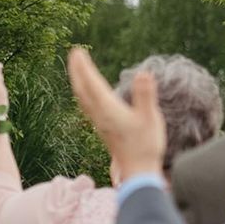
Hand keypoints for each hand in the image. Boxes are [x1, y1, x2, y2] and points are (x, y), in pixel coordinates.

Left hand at [67, 47, 165, 184]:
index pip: (92, 84)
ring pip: (83, 98)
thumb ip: (145, 95)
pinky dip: (84, 93)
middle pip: (82, 89)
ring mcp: (99, 123)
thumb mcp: (150, 118)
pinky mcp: (102, 128)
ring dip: (78, 81)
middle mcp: (99, 115)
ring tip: (76, 68)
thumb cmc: (146, 146)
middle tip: (73, 53)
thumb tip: (144, 73)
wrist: (138, 171)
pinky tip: (86, 93)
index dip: (84, 67)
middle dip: (77, 70)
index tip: (77, 51)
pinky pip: (87, 106)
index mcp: (108, 109)